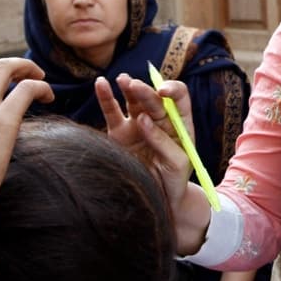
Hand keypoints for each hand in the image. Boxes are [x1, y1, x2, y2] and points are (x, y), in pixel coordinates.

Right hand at [96, 74, 194, 212]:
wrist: (158, 200)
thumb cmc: (174, 180)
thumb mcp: (178, 163)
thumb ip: (163, 141)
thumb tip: (142, 120)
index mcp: (179, 123)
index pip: (179, 98)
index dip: (172, 90)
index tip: (163, 91)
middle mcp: (159, 120)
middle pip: (153, 99)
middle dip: (145, 92)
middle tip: (135, 86)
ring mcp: (138, 124)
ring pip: (133, 100)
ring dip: (129, 87)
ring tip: (124, 80)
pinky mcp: (119, 133)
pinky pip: (112, 112)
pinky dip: (106, 97)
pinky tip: (101, 83)